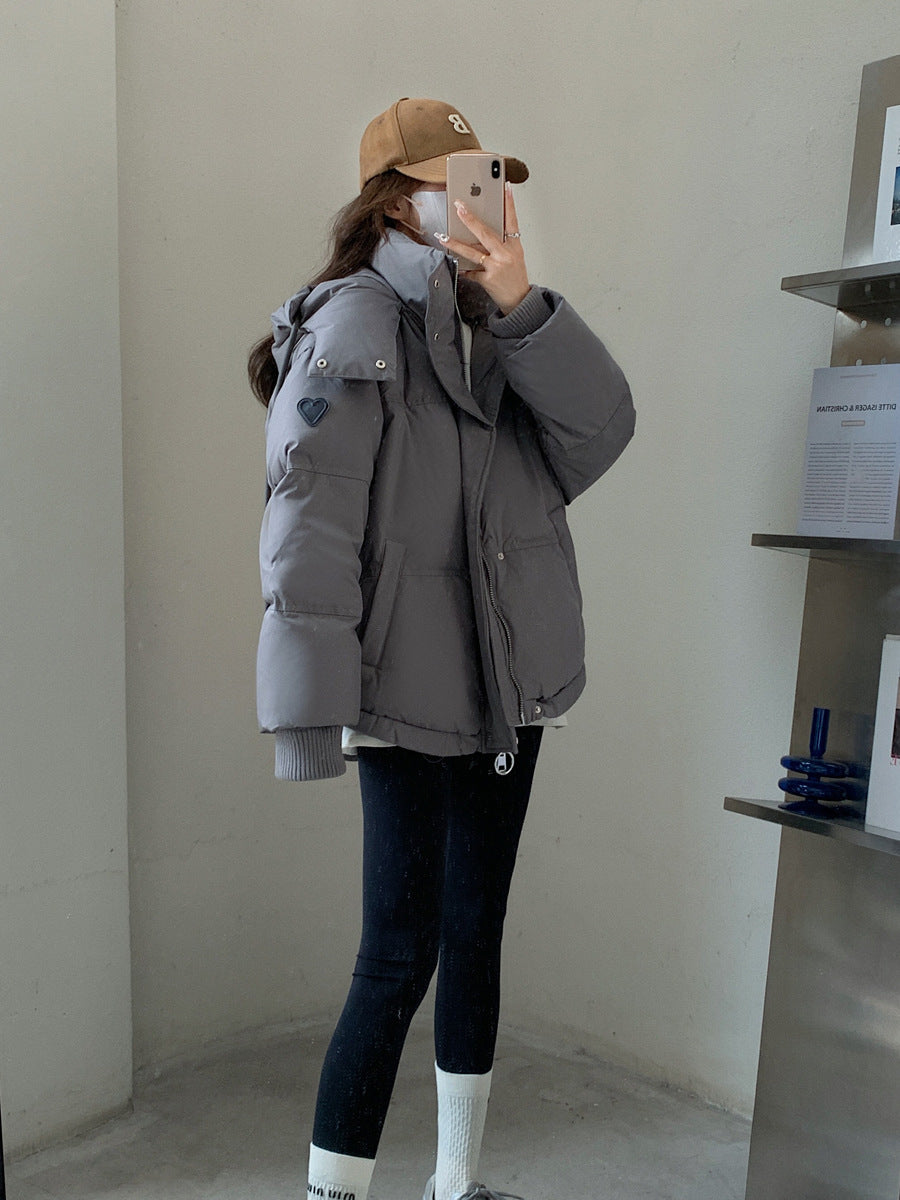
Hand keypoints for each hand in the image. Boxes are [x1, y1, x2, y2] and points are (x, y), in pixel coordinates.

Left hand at [438, 183, 529, 314]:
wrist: (519, 301)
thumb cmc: (515, 277)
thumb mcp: (515, 256)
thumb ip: (502, 242)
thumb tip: (481, 229)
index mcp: (514, 246)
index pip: (512, 221)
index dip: (509, 204)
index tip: (504, 187)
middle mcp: (505, 255)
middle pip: (486, 233)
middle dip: (471, 219)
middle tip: (459, 206)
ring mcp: (496, 267)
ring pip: (472, 252)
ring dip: (456, 243)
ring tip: (443, 236)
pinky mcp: (487, 280)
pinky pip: (470, 271)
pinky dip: (461, 268)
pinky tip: (451, 262)